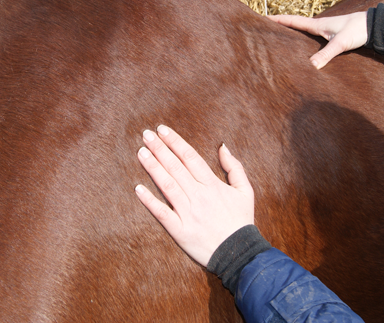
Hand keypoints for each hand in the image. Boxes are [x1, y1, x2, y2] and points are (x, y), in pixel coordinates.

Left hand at [135, 125, 253, 266]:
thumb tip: (223, 146)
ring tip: (141, 152)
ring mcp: (188, 213)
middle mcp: (198, 196)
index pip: (190, 157)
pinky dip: (149, 201)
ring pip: (167, 185)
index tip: (162, 130)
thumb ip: (234, 167)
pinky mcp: (180, 230)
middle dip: (160, 149)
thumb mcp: (246, 191)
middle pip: (175, 167)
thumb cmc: (241, 220)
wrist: (239, 253)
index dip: (175, 141)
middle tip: (146, 135)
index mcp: (212, 185)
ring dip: (153, 168)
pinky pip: (162, 213)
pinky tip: (138, 188)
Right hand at [268, 11, 367, 68]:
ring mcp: (325, 31)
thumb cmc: (357, 30)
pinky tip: (302, 47)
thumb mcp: (341, 43)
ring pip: (303, 32)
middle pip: (295, 25)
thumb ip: (326, 54)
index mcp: (317, 24)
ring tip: (280, 37)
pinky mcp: (331, 37)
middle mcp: (319, 26)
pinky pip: (312, 38)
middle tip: (267, 28)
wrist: (374, 27)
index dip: (278, 20)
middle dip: (281, 26)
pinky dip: (303, 40)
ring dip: (292, 33)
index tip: (264, 18)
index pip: (293, 21)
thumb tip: (312, 66)